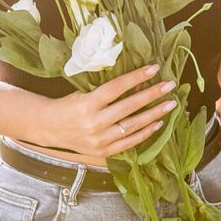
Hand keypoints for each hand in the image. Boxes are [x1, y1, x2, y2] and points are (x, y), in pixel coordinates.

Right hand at [41, 63, 176, 156]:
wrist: (50, 128)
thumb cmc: (68, 105)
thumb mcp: (84, 92)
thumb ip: (107, 90)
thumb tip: (137, 82)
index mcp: (87, 103)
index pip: (117, 87)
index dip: (137, 77)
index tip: (154, 68)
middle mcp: (94, 122)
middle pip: (129, 107)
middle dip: (152, 94)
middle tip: (169, 85)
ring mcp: (99, 139)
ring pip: (133, 125)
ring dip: (154, 114)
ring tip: (170, 104)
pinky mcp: (103, 152)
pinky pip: (129, 143)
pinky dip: (145, 133)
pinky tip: (158, 123)